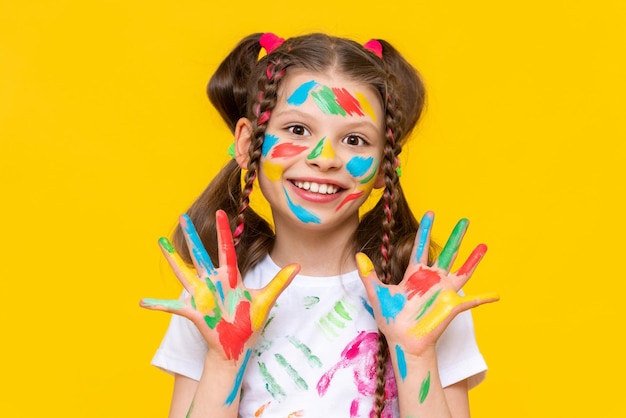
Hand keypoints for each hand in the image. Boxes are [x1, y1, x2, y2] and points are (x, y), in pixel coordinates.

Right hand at [140, 210, 298, 361]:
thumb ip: (280, 282)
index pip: (227, 249)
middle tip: (183, 216)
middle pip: (201, 254)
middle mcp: (214, 282)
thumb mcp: (266, 300)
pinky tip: (142, 302)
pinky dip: (158, 305)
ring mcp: (202, 295)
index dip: (223, 231)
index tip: (221, 212)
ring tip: (160, 241)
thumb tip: (298, 265)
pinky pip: (173, 307)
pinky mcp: (195, 312)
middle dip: (192, 236)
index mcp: (230, 277)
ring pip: (185, 272)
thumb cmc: (250, 322)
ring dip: (172, 258)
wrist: (238, 346)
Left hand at [357, 211, 498, 355]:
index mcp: (415, 274)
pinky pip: (471, 301)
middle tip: (465, 220)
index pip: (421, 246)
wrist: (402, 342)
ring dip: (473, 258)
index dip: (426, 230)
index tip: (431, 212)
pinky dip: (484, 298)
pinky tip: (497, 295)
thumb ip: (368, 275)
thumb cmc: (391, 319)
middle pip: (447, 252)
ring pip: (462, 271)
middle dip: (456, 236)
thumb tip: (358, 255)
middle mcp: (432, 280)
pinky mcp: (451, 305)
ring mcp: (443, 292)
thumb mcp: (377, 294)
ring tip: (484, 244)